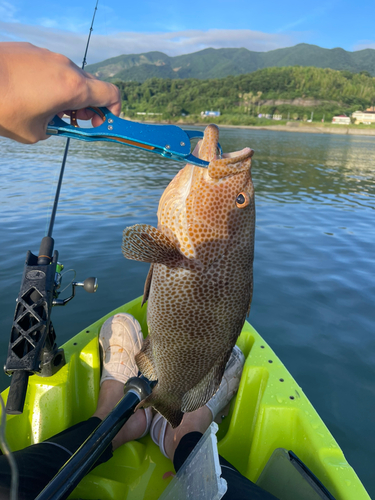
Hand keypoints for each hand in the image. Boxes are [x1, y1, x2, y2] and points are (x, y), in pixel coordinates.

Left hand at [0, 42, 120, 143]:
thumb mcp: (36, 132)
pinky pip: (52, 67)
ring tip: (49, 108)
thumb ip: (57, 127)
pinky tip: (31, 92)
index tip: (101, 123)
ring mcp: (49, 55)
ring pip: (71, 75)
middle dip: (90, 105)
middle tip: (75, 120)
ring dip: (70, 93)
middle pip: (93, 85)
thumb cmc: (2, 108)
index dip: (113, 112)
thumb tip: (58, 122)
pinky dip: (51, 82)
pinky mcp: (32, 50)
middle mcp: (66, 67)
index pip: (112, 95)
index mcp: (73, 88)